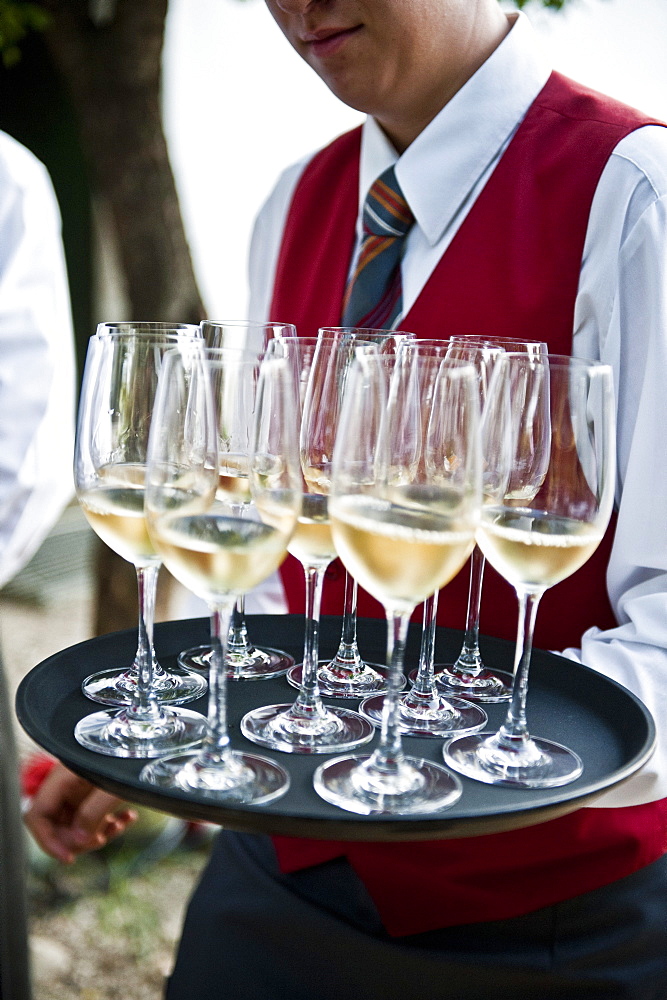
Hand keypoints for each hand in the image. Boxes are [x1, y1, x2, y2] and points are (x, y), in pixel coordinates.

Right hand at [23, 762, 137, 863]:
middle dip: (75, 838)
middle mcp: (68, 782)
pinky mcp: (96, 791)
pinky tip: (126, 818)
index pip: (37, 814)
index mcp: (63, 776)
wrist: (150, 747)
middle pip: (55, 823)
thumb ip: (92, 814)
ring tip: (116, 828)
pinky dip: (107, 823)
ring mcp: (81, 787)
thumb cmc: (134, 756)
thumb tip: (78, 841)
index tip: (67, 857)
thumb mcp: (112, 787)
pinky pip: (93, 816)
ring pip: (75, 823)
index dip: (47, 840)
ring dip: (94, 833)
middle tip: (99, 840)